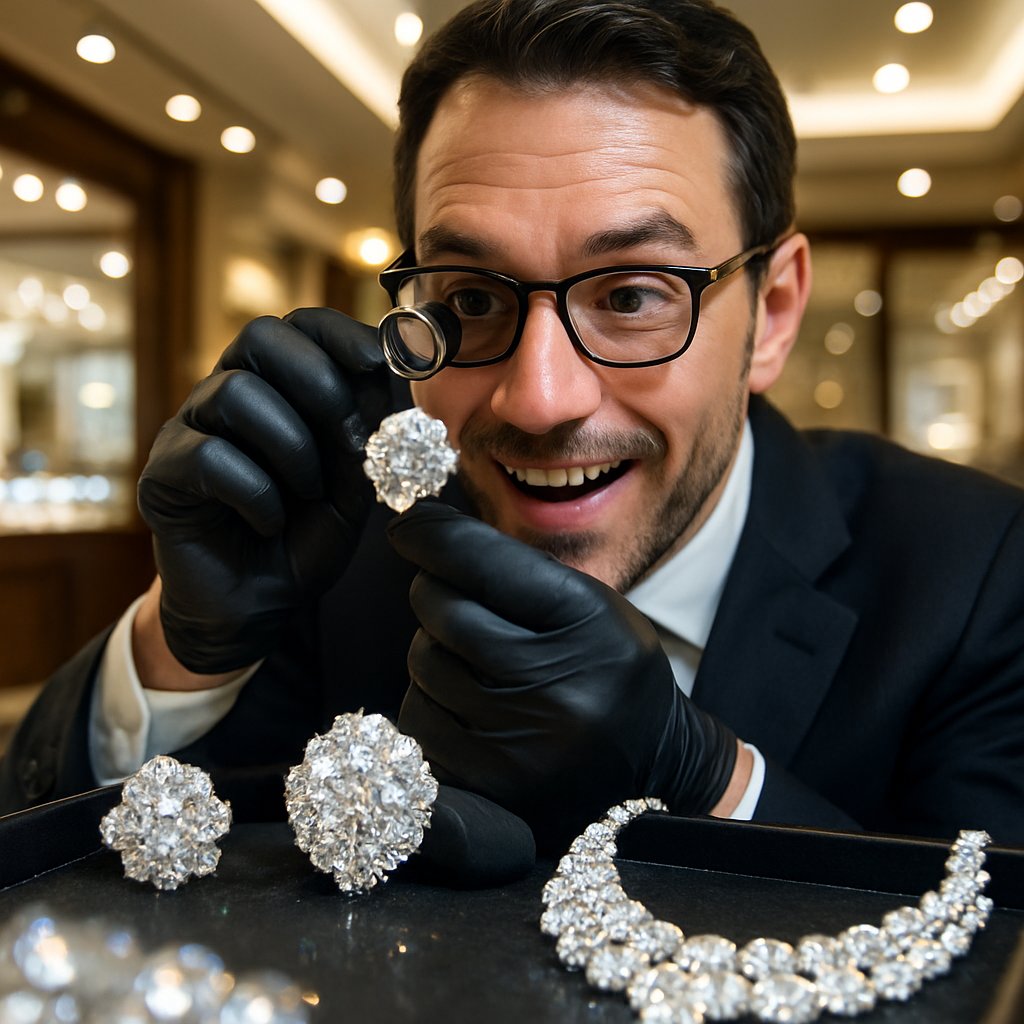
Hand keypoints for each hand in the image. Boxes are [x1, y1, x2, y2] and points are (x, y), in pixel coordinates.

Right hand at [138, 308, 389, 672]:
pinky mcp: (162, 476)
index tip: (376, 363)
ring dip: (292, 448)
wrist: (263, 605)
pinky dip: (256, 493)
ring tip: (308, 494)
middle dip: (318, 382)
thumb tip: (383, 370)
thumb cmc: (307, 534)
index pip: (296, 325)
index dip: (336, 333)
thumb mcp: (354, 479)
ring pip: (235, 394)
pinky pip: (209, 457)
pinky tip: (269, 522)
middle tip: (350, 439)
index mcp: (275, 388)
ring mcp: (188, 431)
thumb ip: (366, 427)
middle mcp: (225, 396)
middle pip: (258, 338)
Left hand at [388, 503, 737, 850]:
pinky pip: (416, 719)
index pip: (481, 561)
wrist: (650, 764)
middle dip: (434, 592)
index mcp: (586, 622)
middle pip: (441, 610)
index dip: (430, 534)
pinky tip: (467, 703)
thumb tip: (420, 533)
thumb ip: (513, 567)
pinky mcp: (486, 785)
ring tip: (476, 660)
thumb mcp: (587, 601)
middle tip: (454, 597)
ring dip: (433, 649)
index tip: (408, 525)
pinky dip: (430, 700)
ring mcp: (518, 744)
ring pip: (422, 662)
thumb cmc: (606, 664)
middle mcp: (554, 686)